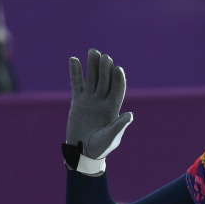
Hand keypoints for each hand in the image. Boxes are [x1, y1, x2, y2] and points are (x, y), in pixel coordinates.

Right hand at [65, 49, 132, 173]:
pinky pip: (77, 84)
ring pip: (92, 79)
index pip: (117, 90)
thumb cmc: (100, 148)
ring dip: (92, 66)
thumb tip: (130, 115)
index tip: (117, 68)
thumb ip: (119, 126)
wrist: (83, 152)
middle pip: (105, 81)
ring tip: (92, 51)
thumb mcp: (111, 137)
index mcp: (113, 109)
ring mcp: (90, 100)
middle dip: (105, 69)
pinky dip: (76, 72)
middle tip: (105, 56)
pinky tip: (74, 59)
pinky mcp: (78, 102)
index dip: (118, 79)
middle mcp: (103, 101)